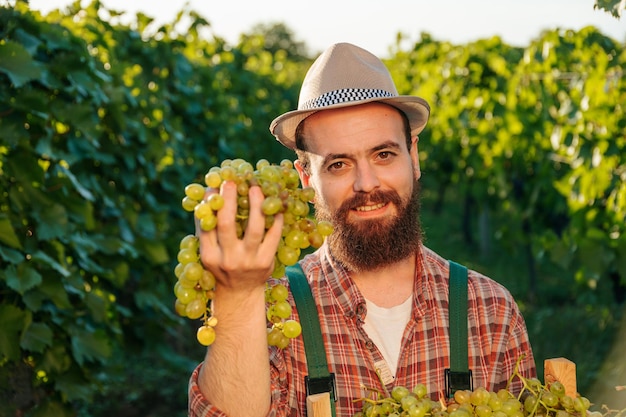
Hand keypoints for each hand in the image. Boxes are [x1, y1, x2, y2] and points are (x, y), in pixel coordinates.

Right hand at [197, 180, 282, 295]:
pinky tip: (275, 205)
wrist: (240, 293)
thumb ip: (207, 229)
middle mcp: (227, 259)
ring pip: (254, 228)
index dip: (209, 204)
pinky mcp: (266, 262)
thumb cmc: (222, 266)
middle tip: (231, 182)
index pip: (206, 225)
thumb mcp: (209, 252)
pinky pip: (273, 236)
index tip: (213, 186)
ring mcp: (248, 261)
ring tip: (255, 188)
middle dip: (228, 200)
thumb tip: (207, 194)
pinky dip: (275, 218)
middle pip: (227, 224)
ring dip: (256, 204)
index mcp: (209, 256)